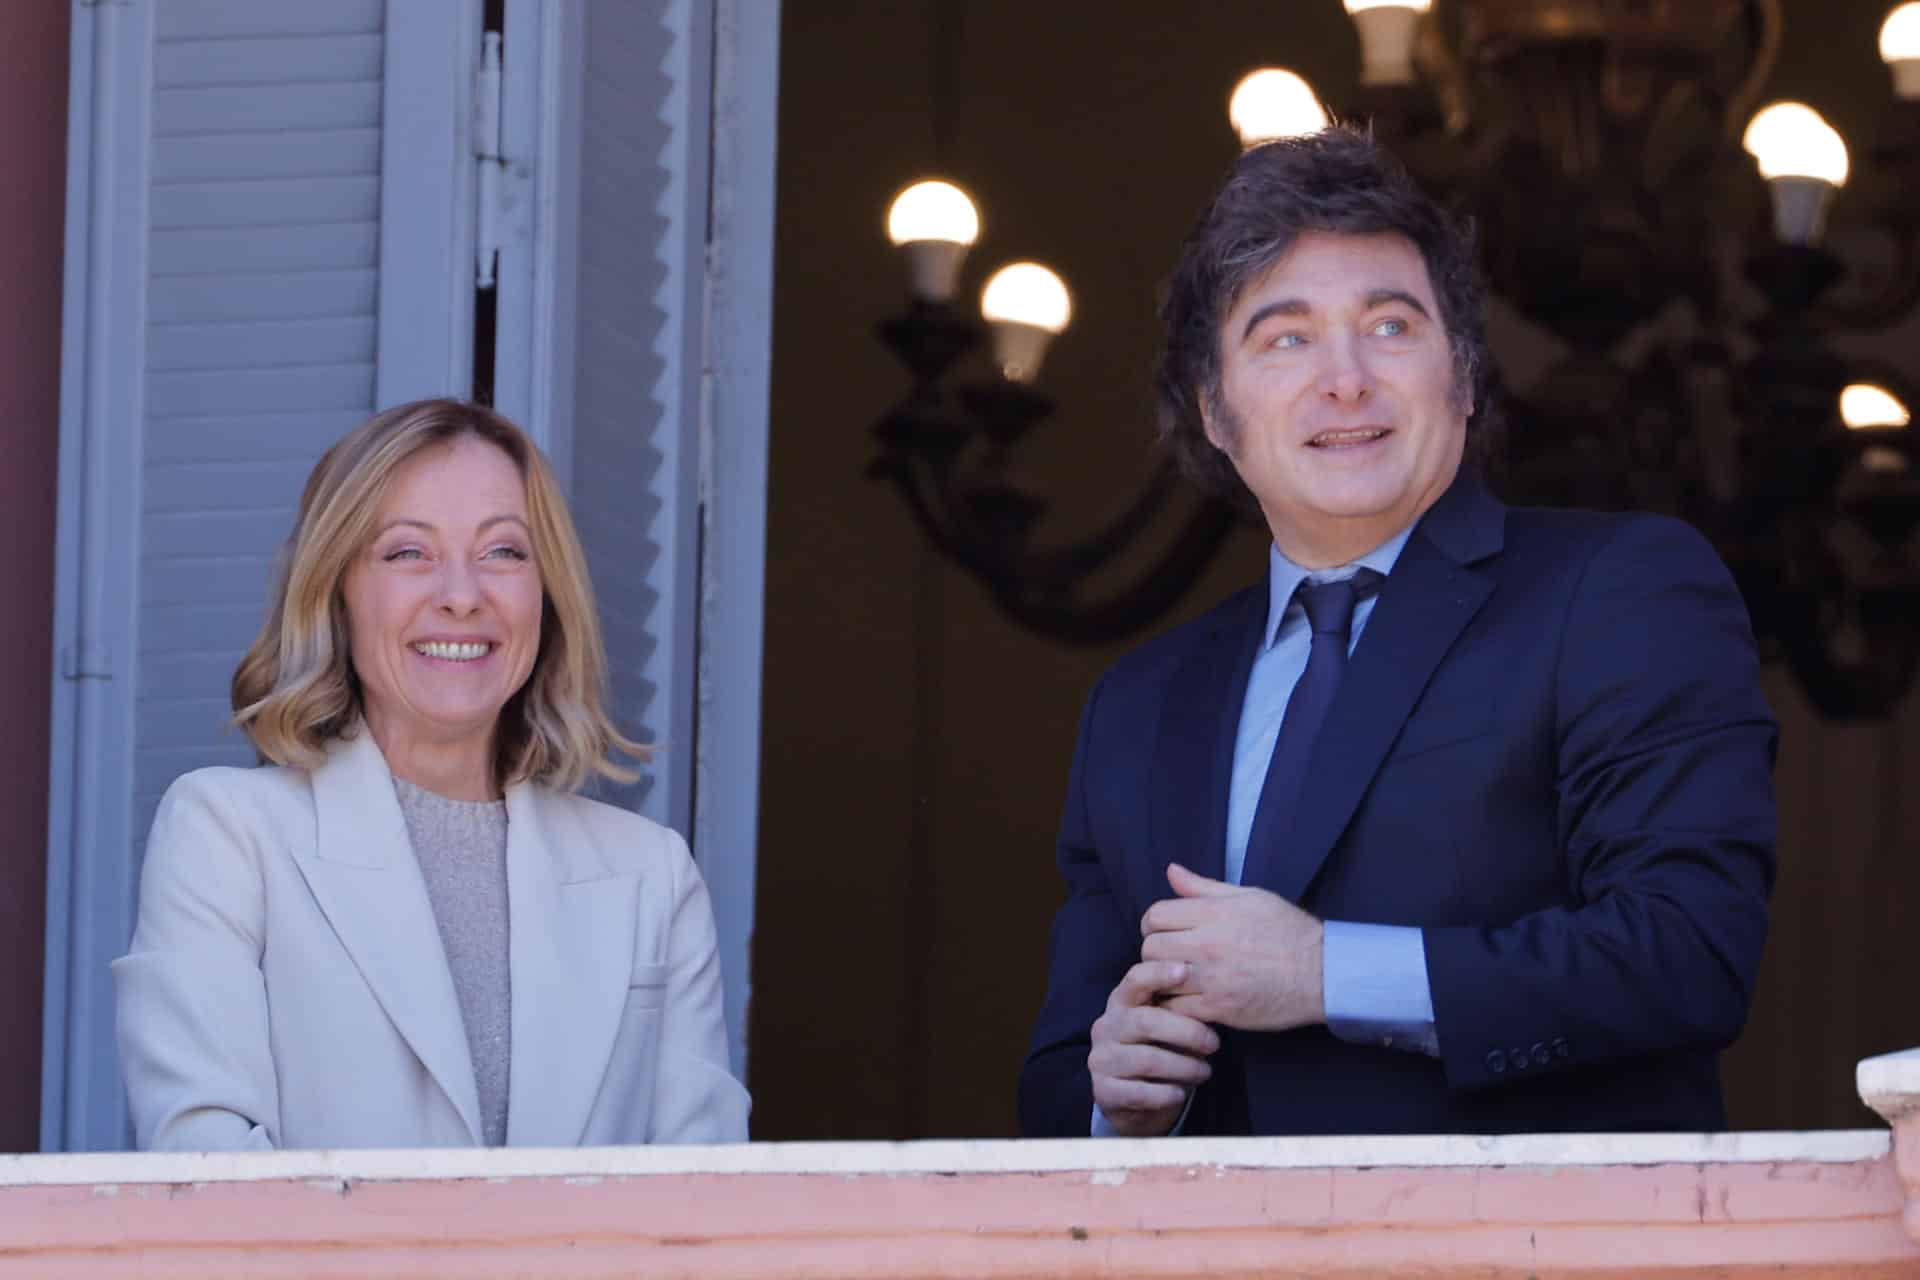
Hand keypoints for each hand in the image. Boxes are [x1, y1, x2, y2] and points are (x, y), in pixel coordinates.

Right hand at [1087, 960, 1219, 1136]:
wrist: (1133, 1100)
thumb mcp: (1166, 1025)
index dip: (1159, 973)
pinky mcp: (1103, 1092)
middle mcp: (1106, 1026)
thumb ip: (1180, 1009)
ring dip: (1183, 1067)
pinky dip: (1166, 1094)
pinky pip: (1139, 1093)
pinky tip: (1181, 1093)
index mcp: (1121, 1002)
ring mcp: (1101, 1059)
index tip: (1187, 971)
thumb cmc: (1158, 1051)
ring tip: (1205, 1072)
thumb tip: (1214, 996)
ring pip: (1146, 1060)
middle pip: (1145, 1021)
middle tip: (1215, 1043)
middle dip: (1186, 1032)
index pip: (1135, 979)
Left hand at [1141, 862, 1323, 1032]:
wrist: (1323, 974)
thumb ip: (1204, 887)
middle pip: (1150, 947)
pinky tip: (1187, 1001)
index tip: (1165, 931)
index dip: (1154, 923)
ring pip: (1158, 978)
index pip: (1155, 914)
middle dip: (1155, 950)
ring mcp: (1212, 979)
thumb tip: (1171, 871)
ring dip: (1162, 979)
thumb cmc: (1288, 931)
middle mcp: (1208, 944)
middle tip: (1170, 956)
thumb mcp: (1249, 897)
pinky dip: (1175, 1006)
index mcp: (1214, 913)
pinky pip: (1176, 1008)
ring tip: (1176, 979)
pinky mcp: (1219, 1008)